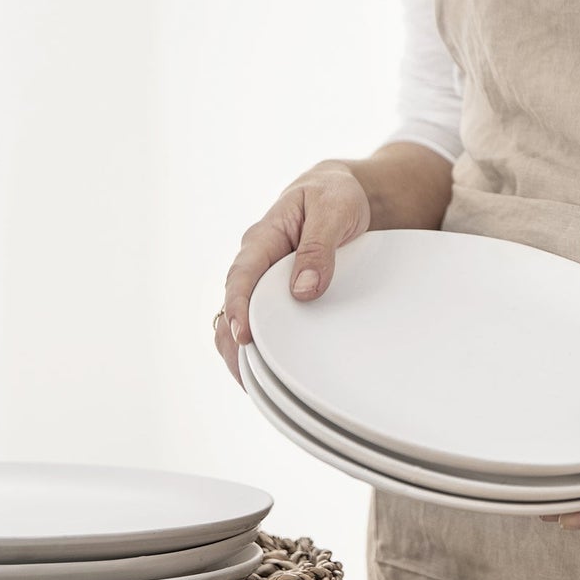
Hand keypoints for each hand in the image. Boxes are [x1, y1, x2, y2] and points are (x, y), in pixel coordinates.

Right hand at [214, 160, 371, 384]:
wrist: (347, 193)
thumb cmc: (337, 196)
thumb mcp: (334, 211)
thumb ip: (318, 248)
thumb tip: (303, 291)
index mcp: (263, 238)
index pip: (241, 277)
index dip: (238, 308)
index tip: (243, 336)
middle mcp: (257, 262)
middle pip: (233, 306)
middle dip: (233, 341)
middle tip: (246, 376)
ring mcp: (265, 281)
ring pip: (242, 319)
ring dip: (244, 350)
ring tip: (256, 386)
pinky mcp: (279, 295)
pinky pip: (263, 322)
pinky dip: (263, 347)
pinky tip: (273, 373)